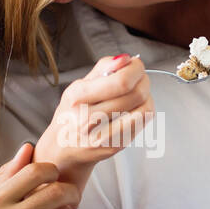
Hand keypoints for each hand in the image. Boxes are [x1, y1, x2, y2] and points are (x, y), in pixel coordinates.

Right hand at [33, 53, 153, 192]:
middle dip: (143, 81)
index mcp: (77, 97)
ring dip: (146, 97)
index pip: (121, 81)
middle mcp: (86, 119)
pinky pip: (141, 125)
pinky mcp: (113, 148)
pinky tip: (134, 109)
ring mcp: (101, 136)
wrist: (62, 148)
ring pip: (144, 110)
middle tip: (139, 78)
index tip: (136, 64)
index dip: (136, 69)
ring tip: (137, 94)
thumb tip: (126, 59)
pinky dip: (142, 112)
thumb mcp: (79, 86)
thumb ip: (103, 69)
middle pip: (136, 93)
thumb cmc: (72, 114)